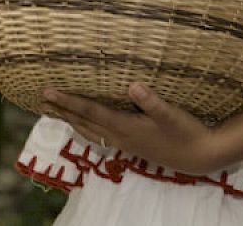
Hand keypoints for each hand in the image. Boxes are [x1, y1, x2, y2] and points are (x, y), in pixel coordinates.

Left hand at [43, 83, 224, 173]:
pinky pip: (100, 136)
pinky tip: (85, 125)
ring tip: (56, 111)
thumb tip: (132, 86)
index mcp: (126, 127)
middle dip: (63, 110)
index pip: (91, 112)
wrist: (201, 157)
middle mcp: (121, 137)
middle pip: (84, 123)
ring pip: (90, 132)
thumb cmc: (187, 133)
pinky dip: (86, 128)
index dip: (69, 101)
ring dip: (72, 120)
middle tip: (42, 98)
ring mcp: (125, 143)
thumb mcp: (173, 115)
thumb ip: (152, 101)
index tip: (48, 92)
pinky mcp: (132, 145)